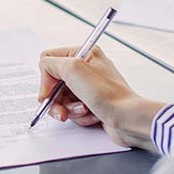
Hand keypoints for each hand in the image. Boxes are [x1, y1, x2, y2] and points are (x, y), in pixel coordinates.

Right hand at [38, 46, 164, 151]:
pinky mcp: (91, 103)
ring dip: (70, 108)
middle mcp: (86, 69)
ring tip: (83, 110)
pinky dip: (79, 115)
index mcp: (84, 53)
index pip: (50, 61)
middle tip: (62, 109)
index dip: (47, 79)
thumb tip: (44, 70)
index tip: (51, 92)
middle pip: (54, 83)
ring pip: (62, 99)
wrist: (129, 120)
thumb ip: (51, 64)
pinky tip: (92, 115)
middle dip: (58, 99)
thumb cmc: (110, 95)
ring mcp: (89, 87)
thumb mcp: (74, 70)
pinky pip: (73, 109)